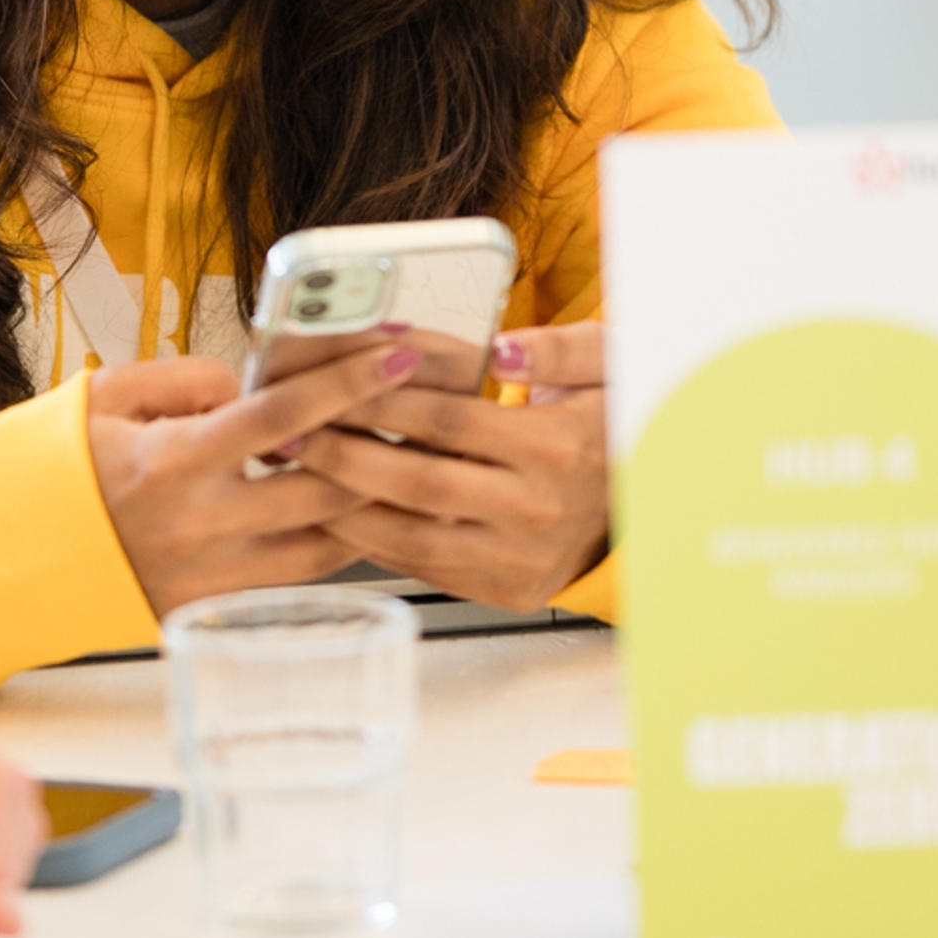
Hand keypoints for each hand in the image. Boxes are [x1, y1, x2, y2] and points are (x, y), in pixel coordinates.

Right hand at [84, 341, 417, 619]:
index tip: (398, 353)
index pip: (283, 415)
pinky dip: (328, 545)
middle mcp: (198, 525)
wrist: (9, 552)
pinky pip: (294, 581)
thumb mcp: (112, 393)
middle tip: (414, 410)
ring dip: (366, 501)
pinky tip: (340, 511)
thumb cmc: (60, 466)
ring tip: (389, 461)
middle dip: (382, 443)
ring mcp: (207, 577)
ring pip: (325, 546)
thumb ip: (191, 378)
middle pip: (326, 487)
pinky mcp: (210, 611)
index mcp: (172, 461)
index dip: (349, 381)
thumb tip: (256, 384)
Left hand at [290, 321, 608, 611]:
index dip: (380, 402)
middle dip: (341, 456)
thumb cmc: (612, 419)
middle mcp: (535, 511)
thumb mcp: (607, 365)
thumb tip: (503, 351)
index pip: (446, 422)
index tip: (329, 384)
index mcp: (555, 449)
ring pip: (411, 536)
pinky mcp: (506, 589)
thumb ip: (556, 349)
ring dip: (344, 507)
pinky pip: (426, 566)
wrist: (648, 497)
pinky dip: (376, 540)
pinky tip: (339, 511)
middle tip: (289, 433)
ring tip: (298, 474)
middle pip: (416, 483)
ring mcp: (520, 559)